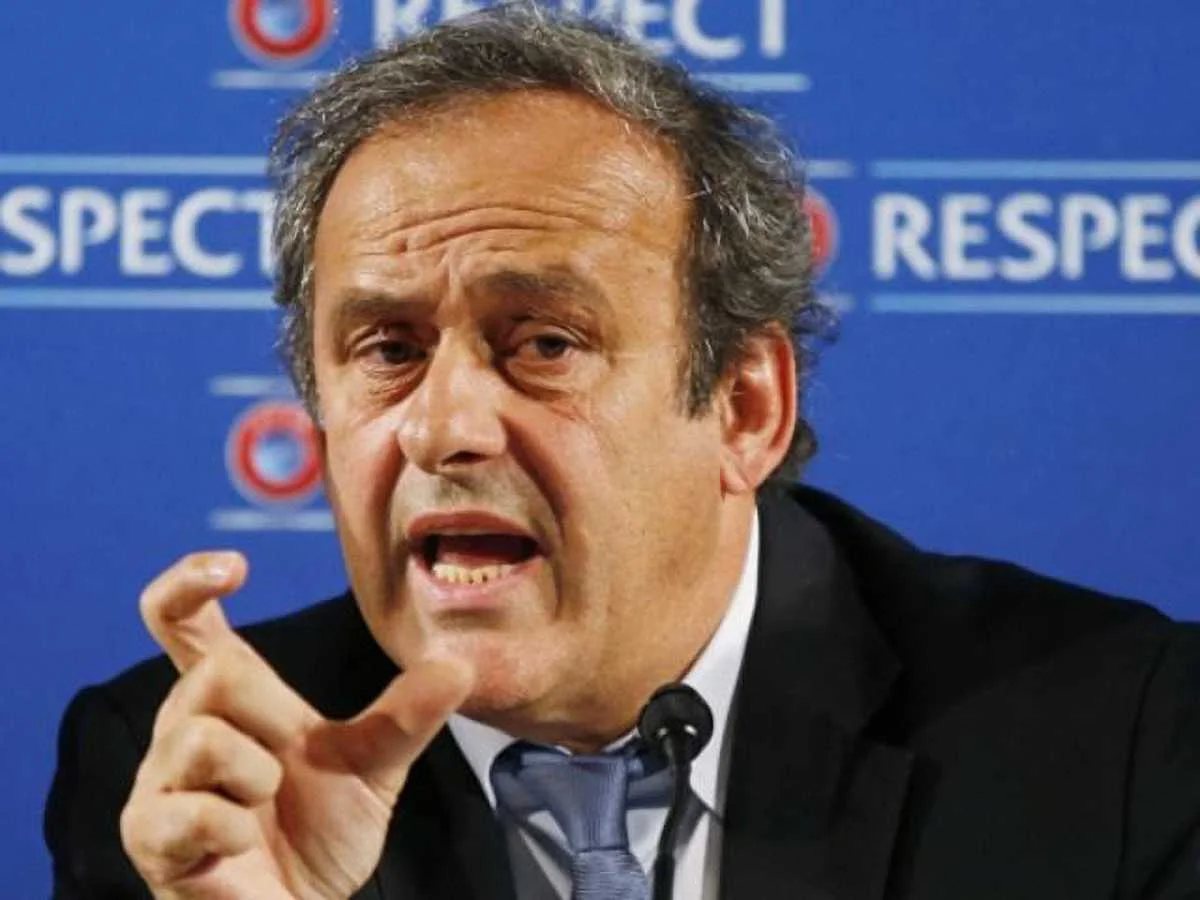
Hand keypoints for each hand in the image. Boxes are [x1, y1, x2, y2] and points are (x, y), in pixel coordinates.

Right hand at [119, 552, 472, 899]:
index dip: (189, 582)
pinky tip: (242, 844)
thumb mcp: (374, 765)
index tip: (235, 566)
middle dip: (273, 717)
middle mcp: (182, 727)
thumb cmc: (321, 833)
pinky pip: (191, 812)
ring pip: (201, 740)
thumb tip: (459, 665)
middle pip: (218, 674)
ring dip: (257, 778)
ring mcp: (158, 783)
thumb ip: (407, 714)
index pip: (182, 621)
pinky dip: (234, 829)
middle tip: (290, 763)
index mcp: (228, 698)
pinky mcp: (148, 838)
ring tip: (264, 809)